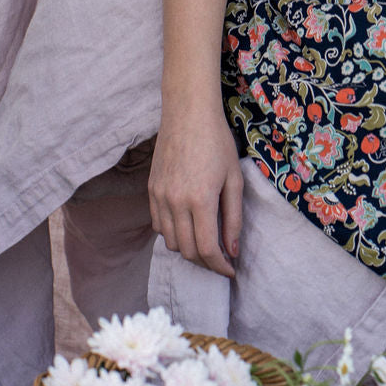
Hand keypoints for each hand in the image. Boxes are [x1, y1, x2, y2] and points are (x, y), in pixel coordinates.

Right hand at [148, 96, 243, 277]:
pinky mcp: (151, 190)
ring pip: (170, 241)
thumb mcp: (234, 179)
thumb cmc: (217, 142)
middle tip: (221, 259)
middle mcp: (175, 202)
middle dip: (205, 261)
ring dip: (188, 249)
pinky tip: (188, 225)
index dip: (219, 266)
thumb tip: (232, 250)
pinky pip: (159, 225)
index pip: (206, 249)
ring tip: (206, 243)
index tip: (230, 271)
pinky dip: (173, 233)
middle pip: (186, 251)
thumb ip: (233, 217)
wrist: (188, 114)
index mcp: (200, 200)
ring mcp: (159, 197)